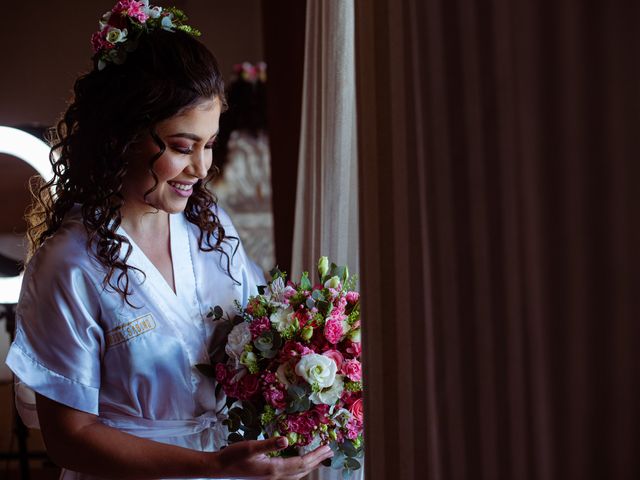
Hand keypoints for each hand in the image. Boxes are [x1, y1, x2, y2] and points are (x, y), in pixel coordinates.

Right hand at [212, 436, 332, 478]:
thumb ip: (269, 444)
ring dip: (310, 465)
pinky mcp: (268, 477)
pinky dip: (299, 468)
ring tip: (319, 457)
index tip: (327, 448)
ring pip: (297, 474)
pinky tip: (300, 464)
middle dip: (317, 460)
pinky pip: (290, 474)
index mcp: (274, 469)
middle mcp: (275, 476)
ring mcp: (272, 478)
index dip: (315, 456)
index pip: (301, 463)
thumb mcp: (251, 446)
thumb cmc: (233, 456)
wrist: (220, 468)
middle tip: (329, 451)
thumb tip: (285, 440)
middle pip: (302, 469)